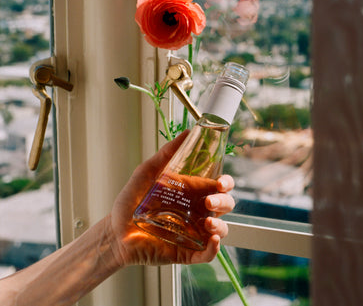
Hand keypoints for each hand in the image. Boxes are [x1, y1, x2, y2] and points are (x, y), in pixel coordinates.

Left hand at [108, 131, 234, 265]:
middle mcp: (197, 211)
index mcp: (192, 192)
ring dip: (220, 225)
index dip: (226, 183)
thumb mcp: (147, 172)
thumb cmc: (130, 201)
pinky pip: (208, 253)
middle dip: (223, 202)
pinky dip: (214, 248)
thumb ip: (167, 153)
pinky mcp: (187, 252)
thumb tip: (187, 133)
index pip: (219, 186)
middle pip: (225, 205)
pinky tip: (212, 240)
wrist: (114, 231)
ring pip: (221, 229)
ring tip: (207, 223)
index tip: (221, 182)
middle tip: (209, 201)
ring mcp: (194, 232)